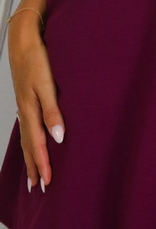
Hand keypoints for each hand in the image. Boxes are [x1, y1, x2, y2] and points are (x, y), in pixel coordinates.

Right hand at [8, 11, 65, 191]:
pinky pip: (26, 127)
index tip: (47, 184)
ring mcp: (24, 105)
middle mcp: (25, 111)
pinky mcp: (26, 99)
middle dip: (34, 167)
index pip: (37, 144)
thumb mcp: (47, 84)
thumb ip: (53, 111)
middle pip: (28, 146)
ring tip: (33, 174)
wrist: (23, 39)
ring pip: (26, 137)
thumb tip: (58, 137)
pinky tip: (31, 142)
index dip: (42, 164)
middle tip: (38, 189)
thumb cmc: (37, 59)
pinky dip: (28, 141)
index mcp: (30, 110)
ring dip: (30, 157)